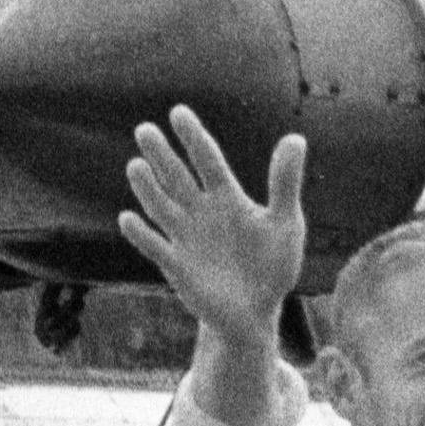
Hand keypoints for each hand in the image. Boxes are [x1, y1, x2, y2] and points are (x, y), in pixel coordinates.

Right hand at [120, 105, 306, 337]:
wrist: (255, 312)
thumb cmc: (273, 265)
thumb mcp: (285, 224)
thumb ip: (285, 184)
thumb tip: (296, 138)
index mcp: (227, 197)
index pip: (207, 160)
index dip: (193, 138)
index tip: (178, 113)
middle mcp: (201, 212)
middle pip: (177, 177)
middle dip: (161, 156)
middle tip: (145, 130)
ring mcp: (185, 238)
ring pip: (161, 207)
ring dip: (148, 189)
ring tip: (135, 166)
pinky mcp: (176, 266)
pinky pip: (155, 247)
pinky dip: (142, 234)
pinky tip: (128, 218)